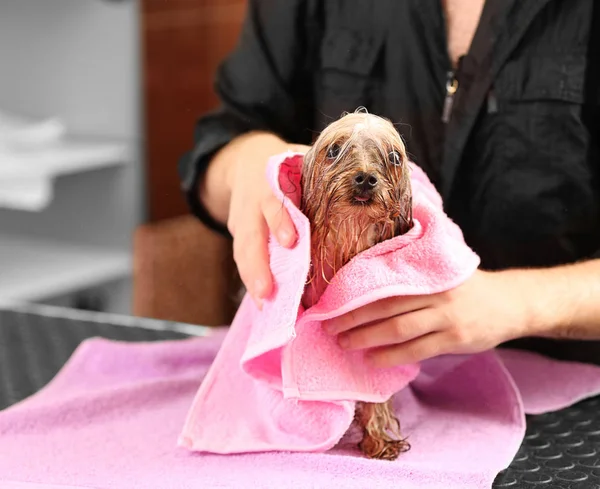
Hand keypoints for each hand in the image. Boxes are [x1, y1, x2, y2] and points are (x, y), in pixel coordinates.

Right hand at [225, 133, 310, 307]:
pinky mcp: (237, 234)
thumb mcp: (302, 158)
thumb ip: (325, 173)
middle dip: (258, 264)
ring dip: (252, 279)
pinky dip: (251, 281)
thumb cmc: (288, 164)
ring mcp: (241, 220)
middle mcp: (252, 202)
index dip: (280, 220)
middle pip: (251, 234)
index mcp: (271, 180)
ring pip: (242, 251)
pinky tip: (262, 304)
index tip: (291, 241)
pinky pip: (242, 259)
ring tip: (264, 305)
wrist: (246, 161)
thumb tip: (368, 186)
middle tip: (268, 292)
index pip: (274, 200)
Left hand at [322, 269, 537, 366]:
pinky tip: (373, 359)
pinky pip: (417, 350)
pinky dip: (392, 355)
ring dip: (367, 337)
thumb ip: (411, 275)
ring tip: (344, 343)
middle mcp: (434, 292)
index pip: (383, 283)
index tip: (330, 301)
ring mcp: (446, 316)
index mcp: (427, 272)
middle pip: (385, 305)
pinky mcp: (455, 338)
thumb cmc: (467, 287)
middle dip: (353, 317)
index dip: (355, 293)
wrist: (511, 303)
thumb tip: (369, 287)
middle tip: (329, 326)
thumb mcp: (441, 270)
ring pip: (398, 328)